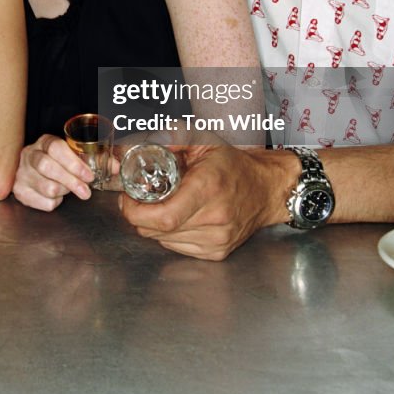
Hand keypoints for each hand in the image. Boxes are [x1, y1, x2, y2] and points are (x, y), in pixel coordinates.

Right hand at [12, 135, 94, 210]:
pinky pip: (44, 203)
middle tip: (86, 191)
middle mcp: (29, 155)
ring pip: (47, 187)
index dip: (74, 163)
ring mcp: (22, 174)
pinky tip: (56, 196)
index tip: (89, 175)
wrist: (31, 169)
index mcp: (44, 142)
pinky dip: (55, 202)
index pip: (56, 148)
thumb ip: (95, 159)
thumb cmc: (57, 161)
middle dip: (71, 181)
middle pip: (47, 167)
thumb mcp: (73, 154)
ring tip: (68, 190)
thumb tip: (115, 167)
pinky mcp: (20, 191)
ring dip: (64, 192)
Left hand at [120, 145, 285, 260]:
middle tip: (138, 198)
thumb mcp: (201, 141)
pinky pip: (177, 247)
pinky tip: (178, 216)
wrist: (266, 188)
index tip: (127, 198)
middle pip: (158, 230)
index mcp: (208, 188)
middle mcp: (214, 218)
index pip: (163, 217)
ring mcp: (217, 239)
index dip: (136, 211)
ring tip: (163, 204)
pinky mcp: (217, 252)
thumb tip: (134, 148)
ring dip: (154, 224)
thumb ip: (167, 141)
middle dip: (139, 215)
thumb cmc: (233, 164)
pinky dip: (169, 234)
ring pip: (164, 241)